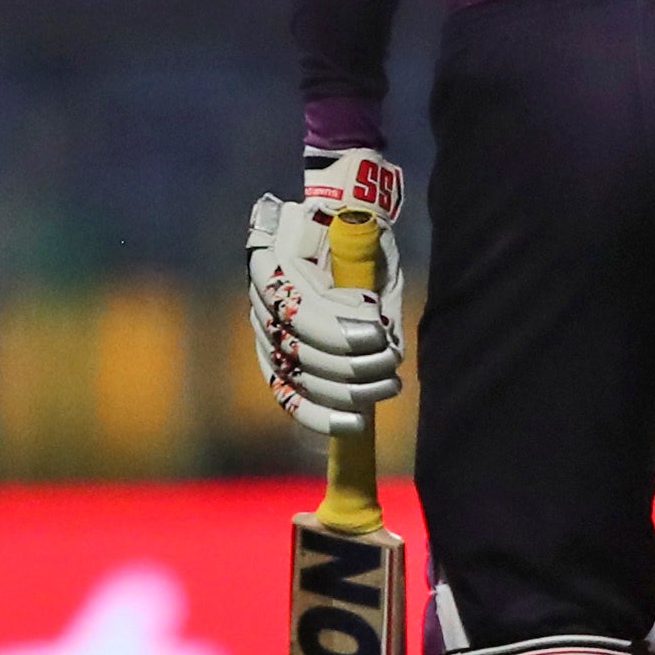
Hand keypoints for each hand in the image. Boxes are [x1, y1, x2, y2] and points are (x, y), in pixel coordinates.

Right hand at [247, 148, 409, 436]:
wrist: (338, 231)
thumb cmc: (357, 233)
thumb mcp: (364, 237)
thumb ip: (362, 267)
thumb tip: (371, 317)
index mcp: (276, 260)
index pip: (297, 312)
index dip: (336, 332)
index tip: (380, 334)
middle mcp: (262, 299)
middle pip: (298, 351)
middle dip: (353, 366)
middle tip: (393, 360)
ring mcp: (264, 331)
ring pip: (298, 378)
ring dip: (349, 391)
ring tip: (390, 383)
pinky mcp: (274, 359)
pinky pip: (288, 397)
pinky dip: (321, 416)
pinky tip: (355, 423)